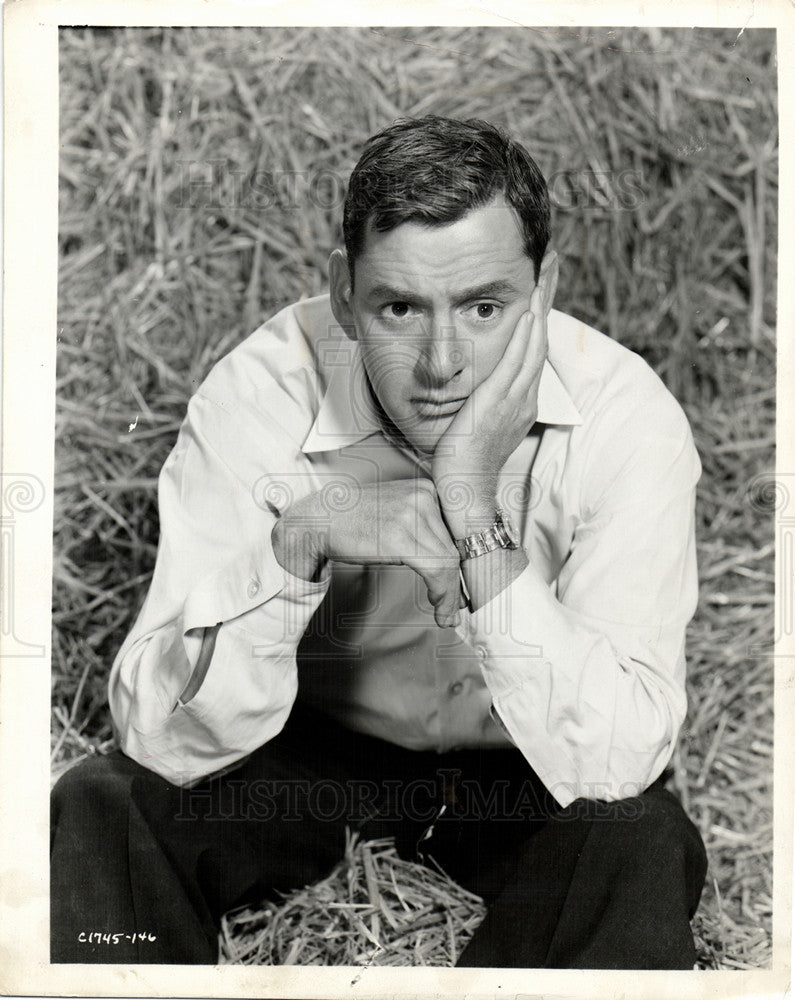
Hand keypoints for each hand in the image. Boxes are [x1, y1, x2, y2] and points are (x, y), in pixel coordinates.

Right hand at [271, 479, 462, 626]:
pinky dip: (443, 595)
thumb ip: (426, 532)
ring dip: (451, 596)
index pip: (459, 533)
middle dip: (459, 583)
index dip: (465, 564)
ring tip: (447, 615)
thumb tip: (454, 564)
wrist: (319, 519)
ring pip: (449, 562)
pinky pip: (437, 570)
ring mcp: (413, 514)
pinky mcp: (401, 536)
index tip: (462, 589)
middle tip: (457, 608)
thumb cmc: (356, 522)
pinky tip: (440, 611)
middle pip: (456, 548)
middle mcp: (424, 496)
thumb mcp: (398, 515)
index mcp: (428, 489)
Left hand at [432, 250, 556, 531]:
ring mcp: (514, 400)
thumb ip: (479, 403)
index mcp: (519, 400)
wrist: (465, 492)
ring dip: (540, 306)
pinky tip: (527, 312)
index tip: (538, 287)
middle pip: (540, 338)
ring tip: (545, 272)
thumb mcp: (475, 425)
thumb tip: (472, 389)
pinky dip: (523, 336)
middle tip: (550, 263)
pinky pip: (516, 363)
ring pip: (533, 345)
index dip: (537, 316)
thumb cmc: (462, 464)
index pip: (531, 348)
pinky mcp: (498, 404)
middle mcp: (523, 396)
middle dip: (545, 298)